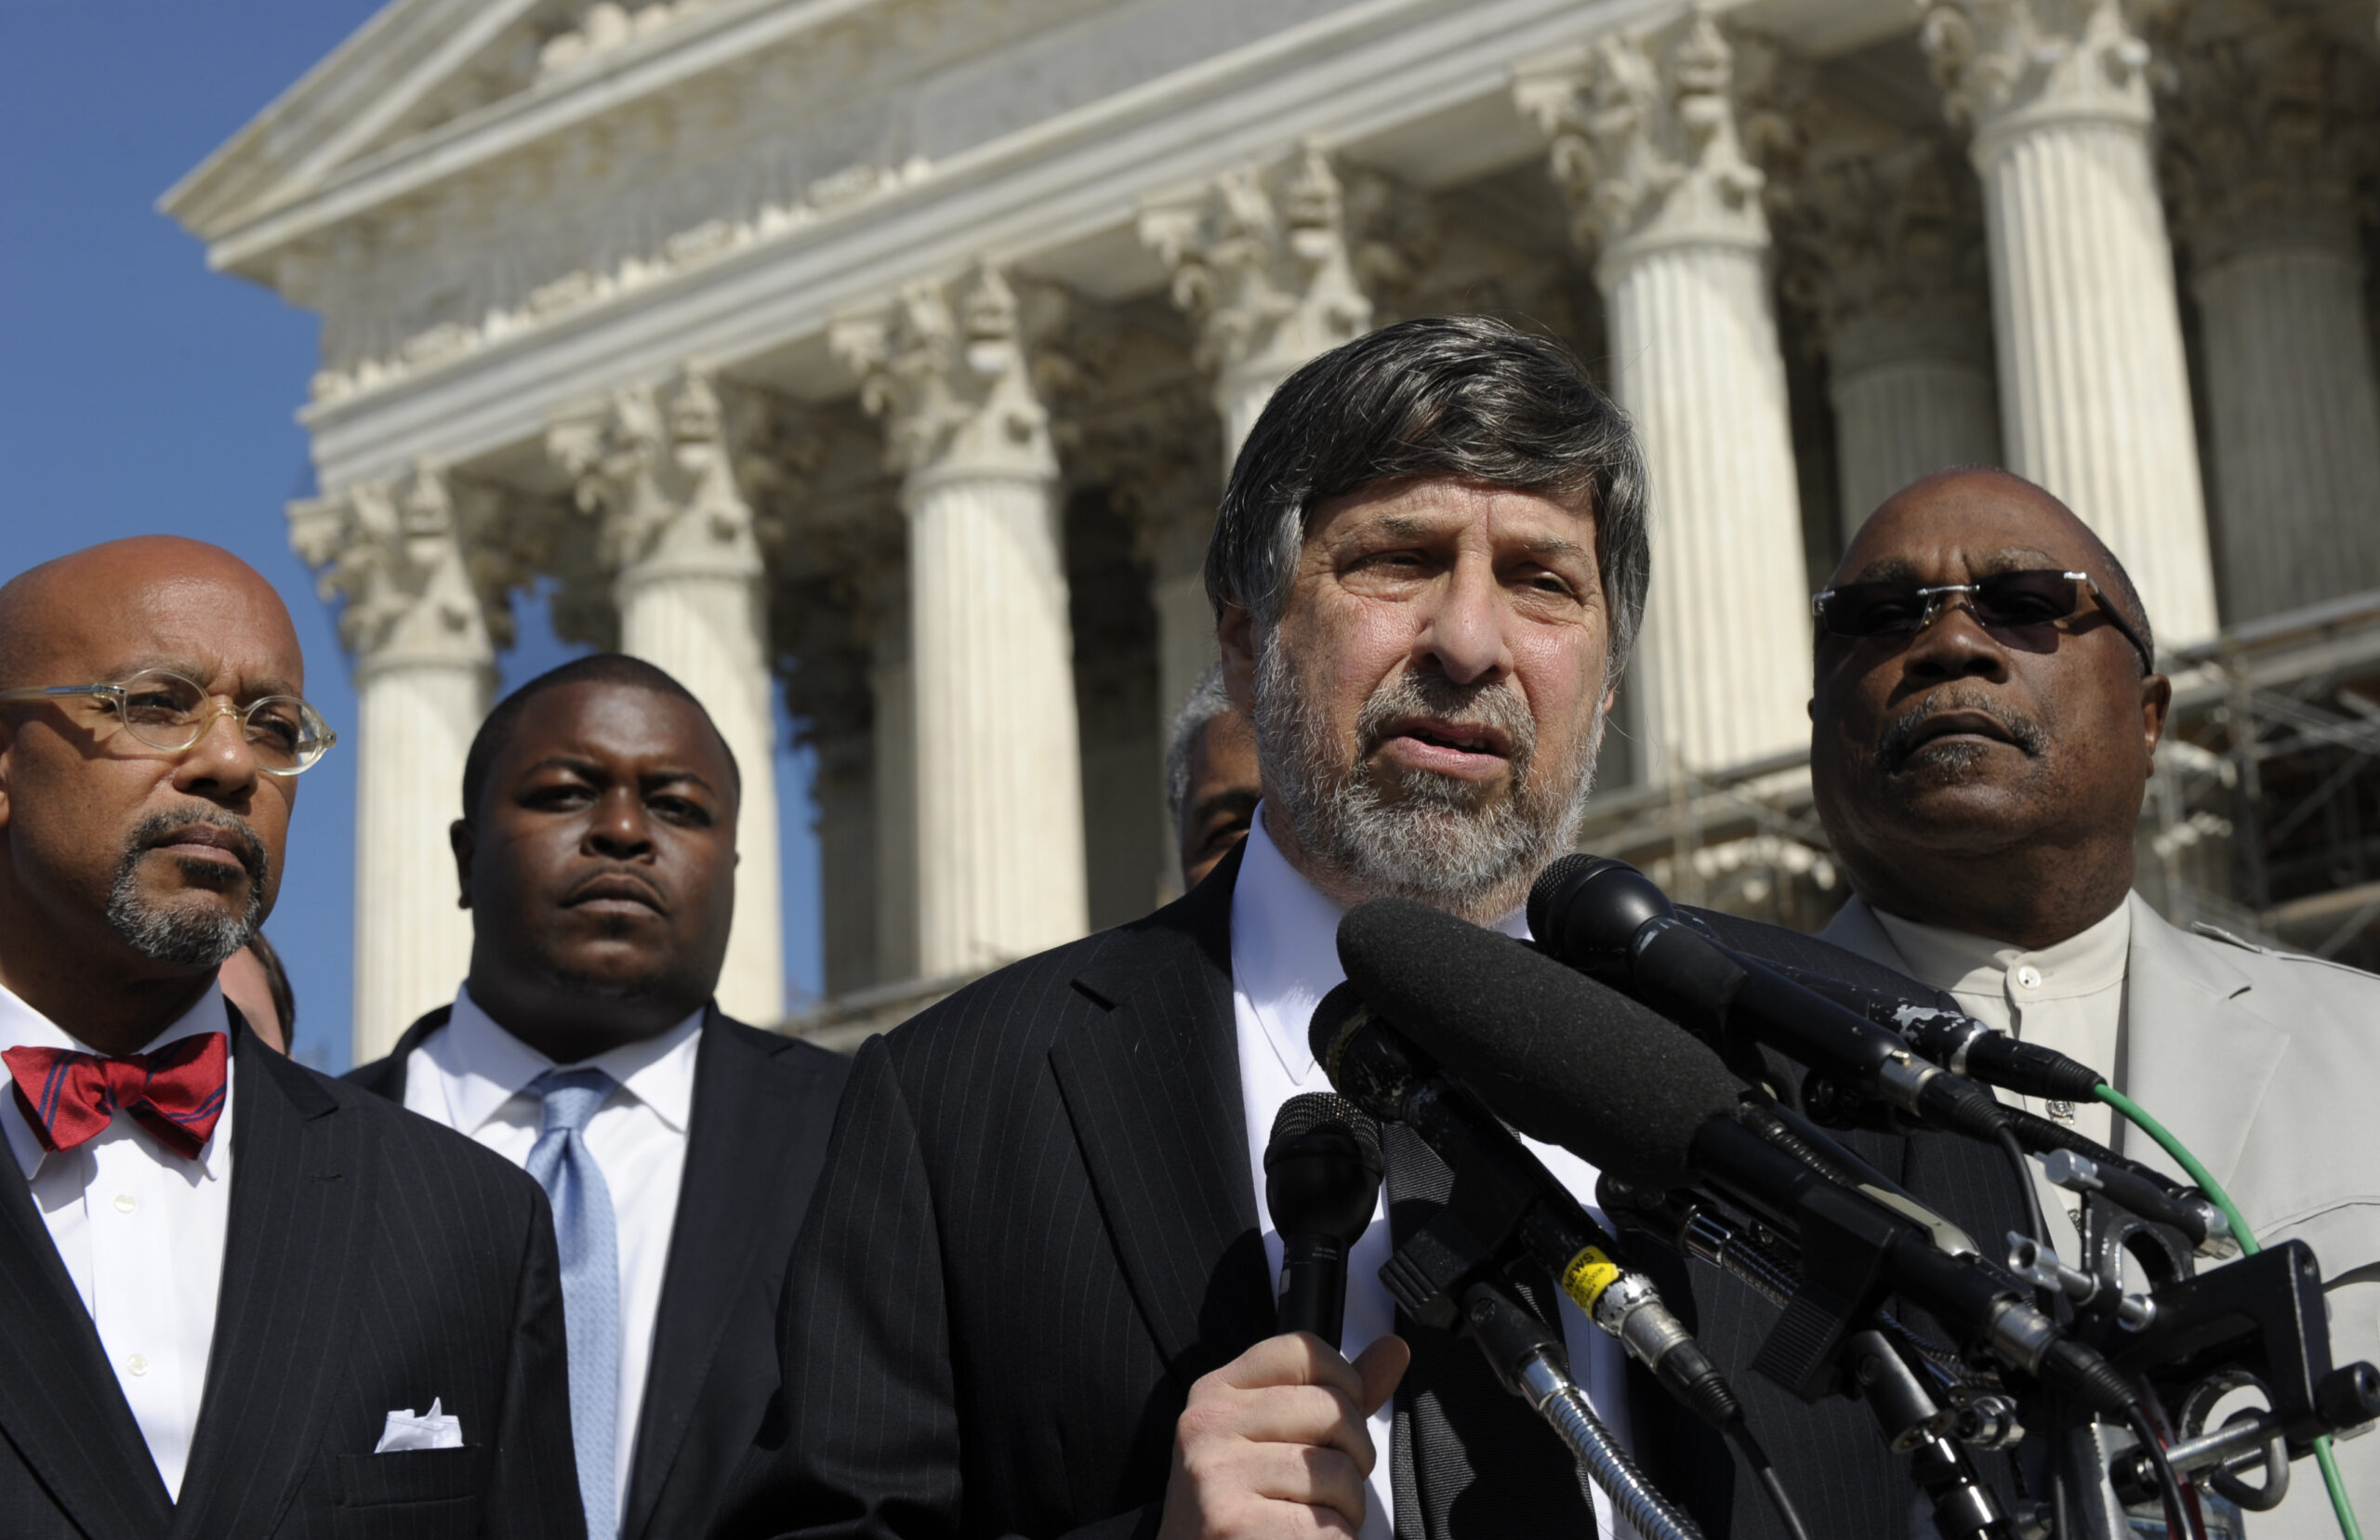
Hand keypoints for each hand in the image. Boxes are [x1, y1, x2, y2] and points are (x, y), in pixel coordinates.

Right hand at [1157, 1331, 1410, 1538]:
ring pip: (1336, 1471)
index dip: (1344, 1383)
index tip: (1339, 1423)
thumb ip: (1334, 1394)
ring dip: (1345, 1510)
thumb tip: (1395, 1348)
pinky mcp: (1233, 1525)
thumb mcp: (1275, 1440)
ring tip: (1312, 1522)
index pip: (1303, 1349)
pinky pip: (1325, 1526)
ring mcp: (1217, 1475)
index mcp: (1217, 1392)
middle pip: (1332, 1408)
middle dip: (1354, 1457)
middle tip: (1329, 1488)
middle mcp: (1209, 1425)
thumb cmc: (1245, 1509)